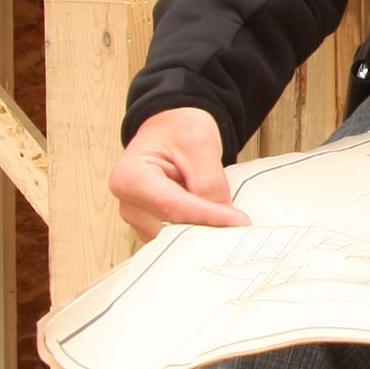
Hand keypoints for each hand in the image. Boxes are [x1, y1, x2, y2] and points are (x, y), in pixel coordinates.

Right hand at [110, 108, 247, 237]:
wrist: (170, 129)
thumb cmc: (179, 130)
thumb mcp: (200, 143)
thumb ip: (210, 182)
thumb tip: (226, 220)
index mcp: (130, 178)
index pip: (172, 206)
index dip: (208, 217)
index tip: (239, 222)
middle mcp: (128, 204)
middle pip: (171, 227)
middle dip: (207, 229)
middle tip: (241, 227)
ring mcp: (138, 219)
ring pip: (175, 239)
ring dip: (204, 233)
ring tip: (231, 223)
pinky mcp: (151, 227)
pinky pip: (177, 238)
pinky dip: (198, 233)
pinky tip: (217, 224)